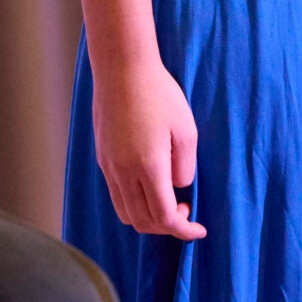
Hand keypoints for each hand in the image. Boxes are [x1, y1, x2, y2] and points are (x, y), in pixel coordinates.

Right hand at [93, 55, 205, 238]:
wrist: (122, 70)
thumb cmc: (160, 95)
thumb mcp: (186, 130)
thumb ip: (185, 167)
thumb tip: (179, 189)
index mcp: (148, 167)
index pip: (164, 217)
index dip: (183, 230)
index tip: (199, 230)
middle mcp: (123, 173)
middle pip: (142, 222)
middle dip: (167, 227)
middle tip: (185, 212)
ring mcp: (109, 167)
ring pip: (126, 213)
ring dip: (148, 218)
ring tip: (168, 202)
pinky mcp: (102, 158)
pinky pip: (116, 195)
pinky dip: (134, 204)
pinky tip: (150, 186)